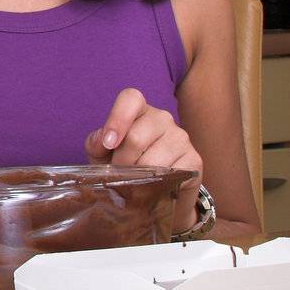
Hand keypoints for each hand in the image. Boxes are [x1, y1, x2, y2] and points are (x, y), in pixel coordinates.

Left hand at [85, 87, 202, 230]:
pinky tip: (152, 187)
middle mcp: (162, 118)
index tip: (108, 144)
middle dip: (121, 162)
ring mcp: (180, 137)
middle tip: (118, 174)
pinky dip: (155, 185)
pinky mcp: (194, 159)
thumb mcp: (104, 154)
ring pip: (151, 158)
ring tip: (133, 183)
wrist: (156, 191)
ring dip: (136, 176)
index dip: (117, 119)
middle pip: (135, 137)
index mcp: (139, 110)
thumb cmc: (126, 165)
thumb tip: (100, 141)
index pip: (131, 98)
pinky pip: (170, 173)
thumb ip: (96, 144)